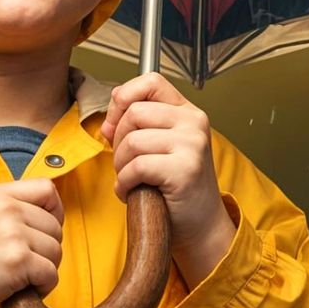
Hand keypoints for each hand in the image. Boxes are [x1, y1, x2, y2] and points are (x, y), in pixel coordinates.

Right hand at [0, 179, 65, 307]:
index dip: (55, 211)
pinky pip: (50, 274)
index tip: (45, 230)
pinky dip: (43, 287)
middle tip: (27, 264)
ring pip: (56, 251)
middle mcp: (7, 209)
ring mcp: (13, 234)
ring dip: (45, 269)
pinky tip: (24, 290)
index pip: (47, 189)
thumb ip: (11, 208)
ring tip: (22, 277)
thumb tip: (51, 215)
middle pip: (55, 226)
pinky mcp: (17, 261)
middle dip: (47, 248)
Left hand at [102, 75, 236, 285]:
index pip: (151, 81)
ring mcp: (192, 145)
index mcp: (188, 112)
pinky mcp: (184, 170)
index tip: (115, 123)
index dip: (124, 98)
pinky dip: (124, 183)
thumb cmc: (177, 187)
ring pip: (132, 141)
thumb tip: (107, 120)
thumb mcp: (162, 147)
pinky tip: (131, 192)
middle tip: (126, 163)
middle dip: (118, 140)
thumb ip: (139, 126)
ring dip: (120, 166)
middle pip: (134, 112)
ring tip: (130, 179)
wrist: (200, 226)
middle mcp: (194, 123)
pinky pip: (136, 167)